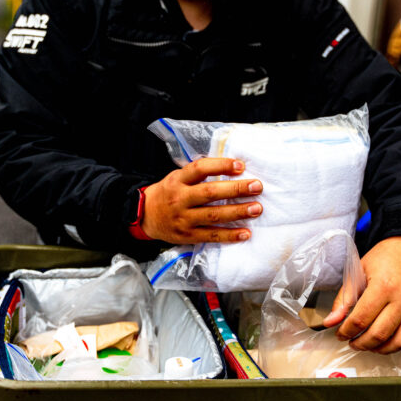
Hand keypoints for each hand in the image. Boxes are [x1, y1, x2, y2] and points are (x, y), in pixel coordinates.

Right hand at [141, 158, 262, 243]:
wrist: (144, 216)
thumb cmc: (168, 193)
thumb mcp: (177, 177)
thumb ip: (198, 174)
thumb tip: (232, 167)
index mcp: (178, 180)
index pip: (200, 168)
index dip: (221, 165)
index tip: (241, 166)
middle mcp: (180, 198)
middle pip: (210, 193)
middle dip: (236, 189)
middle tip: (257, 186)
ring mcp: (183, 218)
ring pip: (213, 215)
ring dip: (237, 212)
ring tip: (256, 208)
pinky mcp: (187, 235)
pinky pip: (211, 235)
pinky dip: (229, 235)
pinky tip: (245, 233)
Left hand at [322, 236, 400, 353]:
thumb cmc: (386, 257)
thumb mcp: (359, 271)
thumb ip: (344, 298)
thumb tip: (331, 321)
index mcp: (384, 285)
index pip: (361, 319)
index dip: (346, 331)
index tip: (341, 334)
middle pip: (380, 334)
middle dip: (362, 344)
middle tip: (353, 342)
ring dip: (383, 349)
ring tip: (371, 345)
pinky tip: (394, 339)